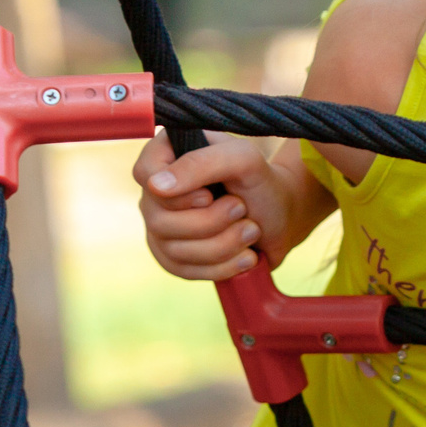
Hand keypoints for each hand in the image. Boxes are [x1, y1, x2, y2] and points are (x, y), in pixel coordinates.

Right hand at [133, 133, 285, 280]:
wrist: (281, 218)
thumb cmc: (260, 182)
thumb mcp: (242, 159)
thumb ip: (201, 163)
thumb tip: (155, 186)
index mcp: (167, 155)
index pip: (144, 174)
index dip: (178, 194)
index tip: (210, 195)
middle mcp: (156, 191)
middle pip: (159, 220)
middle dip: (212, 221)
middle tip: (242, 208)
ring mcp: (160, 225)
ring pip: (173, 250)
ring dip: (224, 244)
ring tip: (251, 230)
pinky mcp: (172, 256)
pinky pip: (183, 271)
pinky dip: (221, 267)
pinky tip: (245, 255)